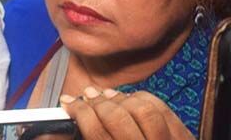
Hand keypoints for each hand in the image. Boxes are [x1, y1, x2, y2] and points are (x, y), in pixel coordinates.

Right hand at [60, 87, 194, 139]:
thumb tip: (47, 132)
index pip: (97, 133)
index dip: (80, 112)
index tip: (69, 104)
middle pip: (118, 118)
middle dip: (97, 102)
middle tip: (85, 96)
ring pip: (142, 109)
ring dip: (120, 98)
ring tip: (106, 96)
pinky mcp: (184, 139)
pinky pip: (161, 108)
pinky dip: (143, 98)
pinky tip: (129, 99)